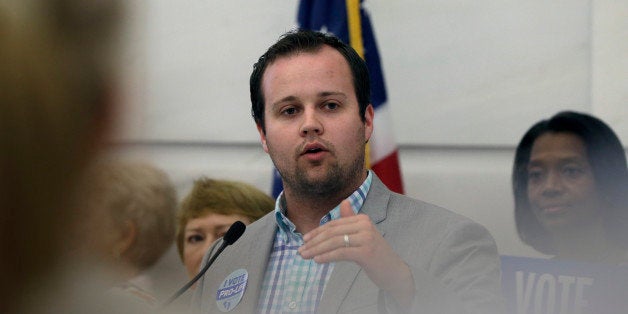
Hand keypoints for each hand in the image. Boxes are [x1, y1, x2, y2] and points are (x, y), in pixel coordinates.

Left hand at [298, 200, 414, 308]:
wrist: (394, 271)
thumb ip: (352, 220)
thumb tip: (344, 201)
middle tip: (300, 251)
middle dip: (314, 242)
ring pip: (334, 242)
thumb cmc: (376, 254)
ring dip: (316, 250)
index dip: (317, 232)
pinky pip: (341, 253)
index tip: (305, 240)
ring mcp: (366, 238)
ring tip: (305, 256)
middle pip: (332, 232)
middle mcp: (365, 225)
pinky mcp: (366, 252)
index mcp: (362, 219)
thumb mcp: (363, 235)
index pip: (334, 224)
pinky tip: (317, 260)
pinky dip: (327, 256)